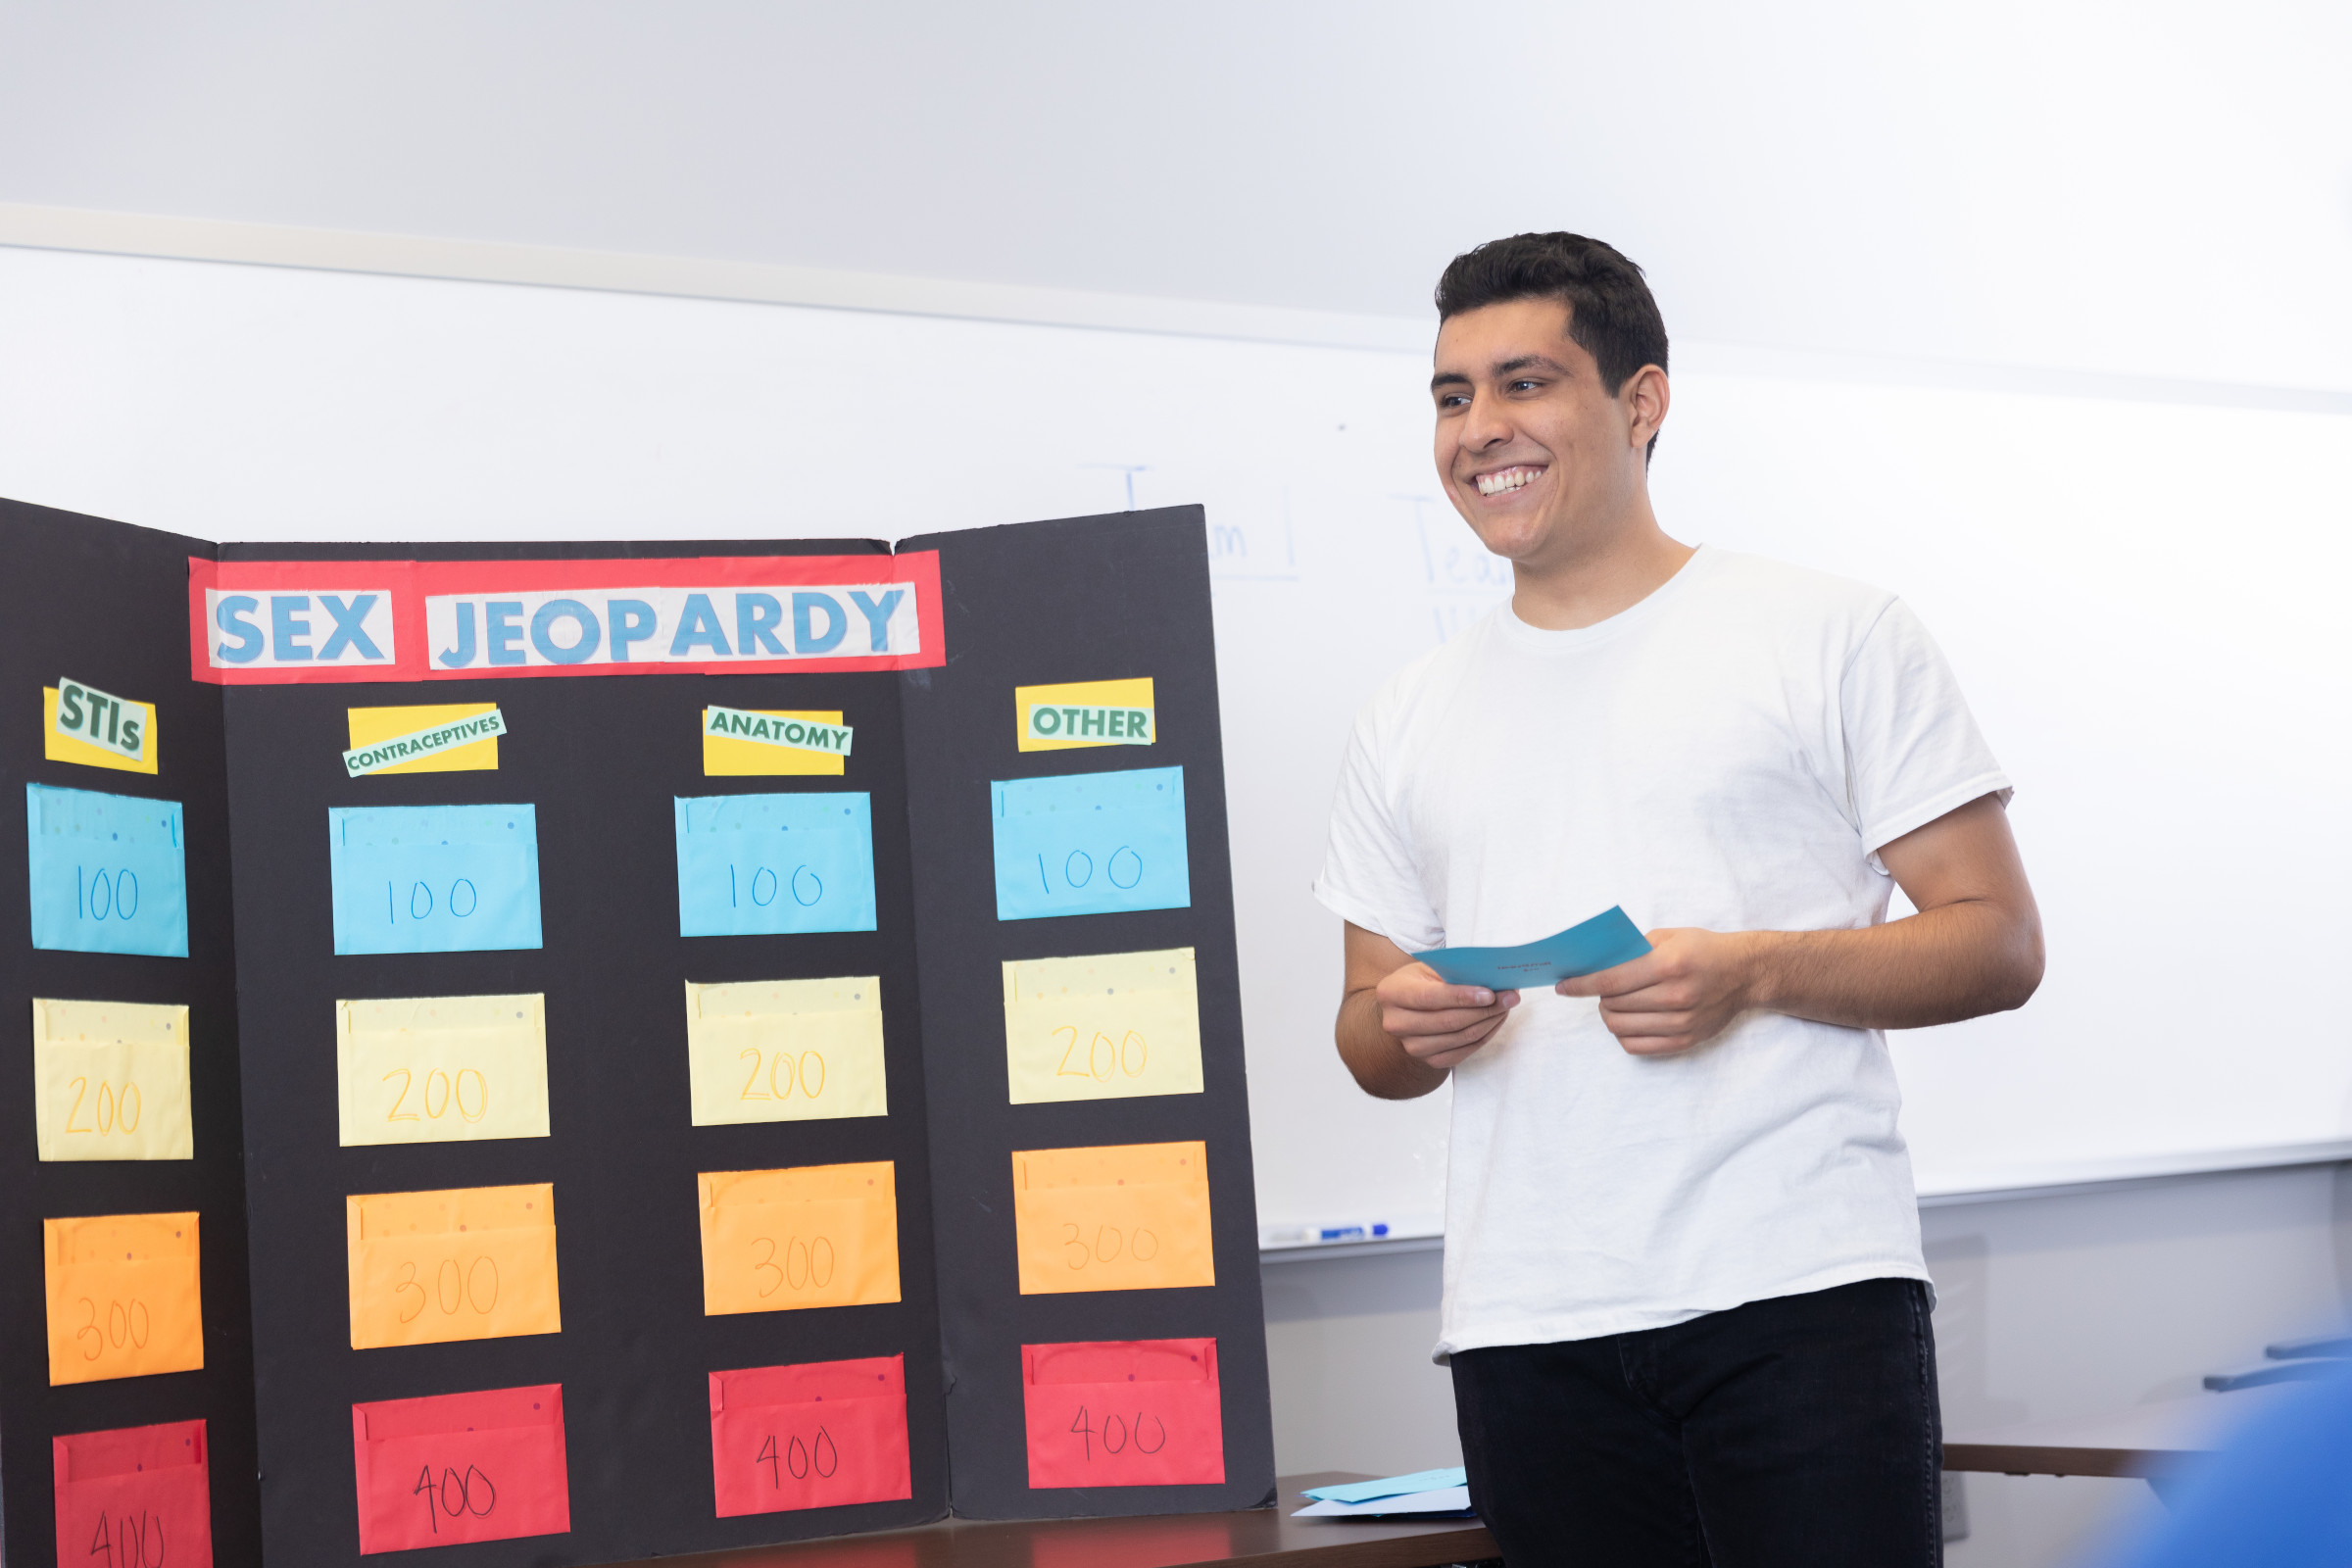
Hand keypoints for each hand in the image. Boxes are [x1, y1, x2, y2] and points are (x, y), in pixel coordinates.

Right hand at [1374, 962, 1519, 1070]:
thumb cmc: (1421, 982)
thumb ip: (1453, 972)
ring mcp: (1412, 1047)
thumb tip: (1492, 976)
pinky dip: (1485, 1036)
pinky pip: (1465, 1051)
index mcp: (1391, 993)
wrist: (1406, 1011)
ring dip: (1489, 1022)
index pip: (1430, 997)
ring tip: (1507, 1006)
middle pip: (1448, 1021)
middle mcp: (1396, 1023)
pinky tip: (1495, 1020)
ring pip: (1460, 1037)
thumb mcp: (1428, 969)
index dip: (1461, 997)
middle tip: (1510, 997)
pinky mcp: (1429, 1061)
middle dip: (1484, 1009)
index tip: (1490, 993)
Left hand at [1557, 927, 1760, 1055]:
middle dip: (1598, 998)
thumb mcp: (1668, 937)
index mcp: (1668, 966)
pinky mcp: (1685, 1040)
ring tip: (1615, 1004)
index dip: (1580, 985)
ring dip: (1610, 1015)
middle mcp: (1674, 996)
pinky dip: (1624, 1035)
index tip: (1563, 986)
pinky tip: (1627, 1022)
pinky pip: (1637, 1046)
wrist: (1745, 973)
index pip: (1610, 982)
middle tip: (1600, 990)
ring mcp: (1681, 1022)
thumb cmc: (1703, 950)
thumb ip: (1631, 949)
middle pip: (1613, 1005)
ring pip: (1621, 1028)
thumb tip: (1594, 963)